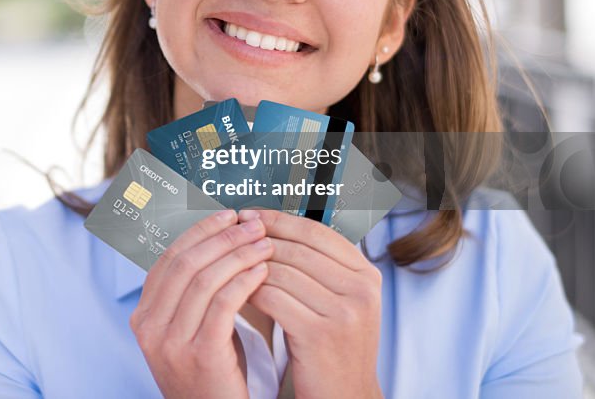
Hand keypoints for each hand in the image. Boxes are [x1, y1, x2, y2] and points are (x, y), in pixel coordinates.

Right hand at [130, 209, 273, 398]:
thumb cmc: (213, 376)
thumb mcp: (190, 332)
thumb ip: (193, 295)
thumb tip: (216, 242)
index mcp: (144, 316)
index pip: (168, 258)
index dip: (199, 231)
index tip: (228, 215)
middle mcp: (149, 327)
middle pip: (184, 263)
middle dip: (221, 237)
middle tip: (252, 223)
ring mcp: (171, 343)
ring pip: (202, 280)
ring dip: (237, 254)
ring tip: (264, 243)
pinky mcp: (200, 355)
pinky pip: (222, 305)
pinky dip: (243, 281)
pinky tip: (262, 271)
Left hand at [242, 208, 383, 398]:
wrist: (346, 397)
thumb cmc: (331, 346)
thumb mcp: (338, 300)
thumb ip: (317, 266)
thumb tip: (272, 224)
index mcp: (366, 274)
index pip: (316, 231)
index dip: (279, 219)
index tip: (249, 213)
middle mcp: (362, 289)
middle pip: (296, 248)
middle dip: (257, 240)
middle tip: (229, 235)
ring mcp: (344, 312)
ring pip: (281, 271)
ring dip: (249, 265)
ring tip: (228, 264)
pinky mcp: (320, 333)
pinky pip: (273, 297)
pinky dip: (250, 290)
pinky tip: (236, 292)